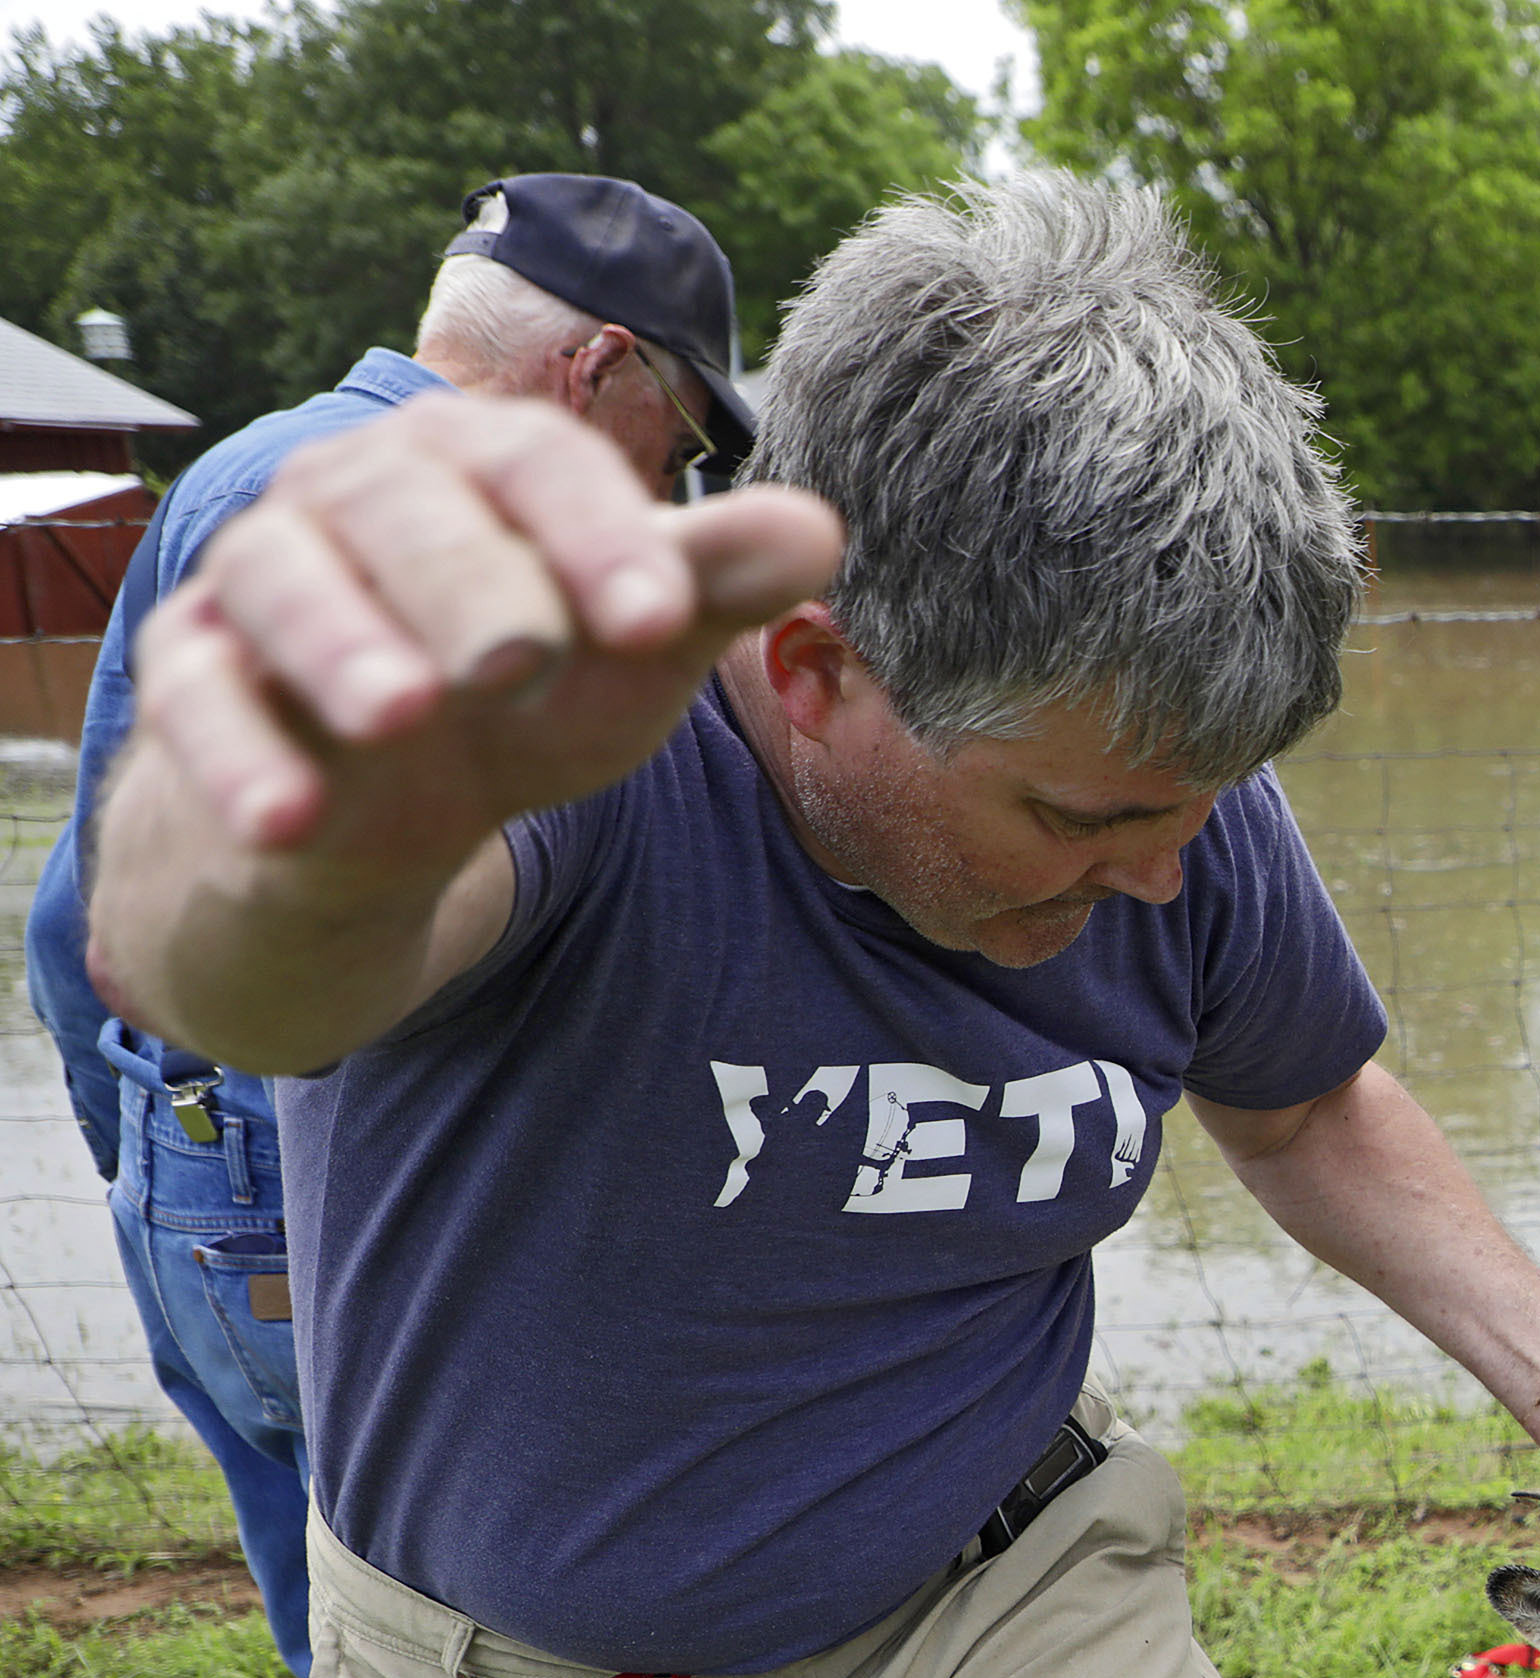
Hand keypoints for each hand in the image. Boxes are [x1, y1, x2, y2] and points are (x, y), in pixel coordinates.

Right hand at [132, 392, 839, 868]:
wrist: (388, 793)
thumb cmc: (529, 689)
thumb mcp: (629, 648)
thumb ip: (707, 588)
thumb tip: (818, 530)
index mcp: (475, 463)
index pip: (537, 465)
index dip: (600, 536)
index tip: (663, 621)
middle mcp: (353, 496)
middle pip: (403, 514)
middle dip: (466, 583)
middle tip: (522, 656)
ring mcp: (258, 578)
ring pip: (281, 585)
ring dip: (339, 646)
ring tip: (404, 714)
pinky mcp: (190, 675)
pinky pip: (197, 703)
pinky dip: (238, 760)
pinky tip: (290, 820)